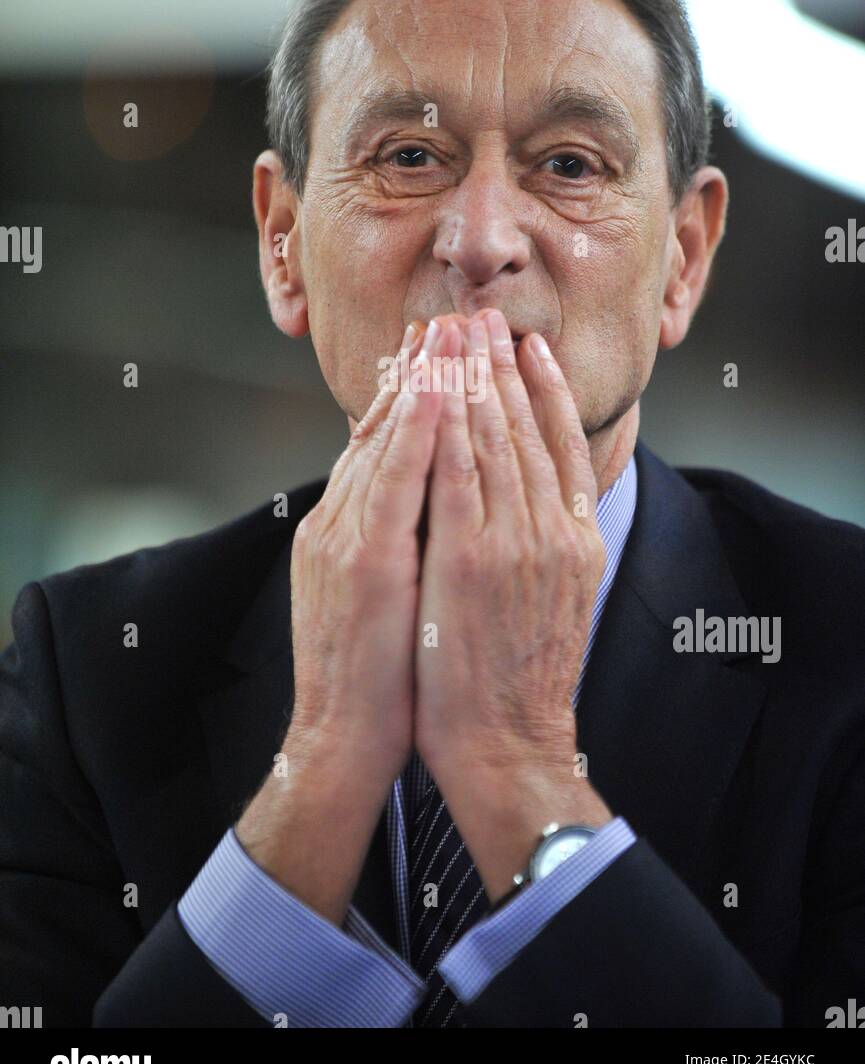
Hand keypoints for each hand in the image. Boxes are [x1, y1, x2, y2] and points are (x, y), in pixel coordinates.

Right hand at [286, 317, 444, 785]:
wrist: (343, 745)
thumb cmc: (375, 679)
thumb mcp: (377, 596)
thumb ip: (392, 542)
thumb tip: (426, 504)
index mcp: (343, 530)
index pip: (381, 446)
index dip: (410, 393)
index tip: (438, 349)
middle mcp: (338, 523)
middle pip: (382, 431)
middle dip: (418, 371)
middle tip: (448, 317)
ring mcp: (347, 539)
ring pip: (388, 442)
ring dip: (422, 382)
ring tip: (451, 329)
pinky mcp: (365, 564)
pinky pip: (396, 482)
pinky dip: (416, 431)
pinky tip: (438, 391)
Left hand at [415, 308, 606, 782]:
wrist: (507, 747)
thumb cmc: (520, 683)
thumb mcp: (557, 602)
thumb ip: (547, 544)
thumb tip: (535, 502)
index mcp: (575, 539)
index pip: (560, 445)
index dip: (544, 389)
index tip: (529, 345)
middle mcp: (552, 531)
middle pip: (526, 428)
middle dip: (503, 366)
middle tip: (487, 315)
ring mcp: (514, 542)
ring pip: (492, 439)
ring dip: (474, 377)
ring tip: (462, 330)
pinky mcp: (471, 558)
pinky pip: (457, 471)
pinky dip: (448, 423)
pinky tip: (437, 385)